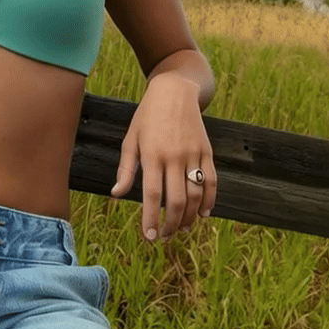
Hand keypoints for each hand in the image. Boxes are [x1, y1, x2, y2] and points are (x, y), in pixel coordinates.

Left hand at [109, 75, 215, 242]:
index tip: (150, 237)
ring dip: (189, 217)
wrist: (174, 91)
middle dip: (170, 224)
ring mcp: (193, 154)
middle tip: (165, 237)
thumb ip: (126, 169)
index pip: (152, 194)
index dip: (151, 218)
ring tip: (181, 228)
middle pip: (176, 200)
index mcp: (152, 154)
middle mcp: (174, 156)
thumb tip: (116, 194)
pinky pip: (211, 181)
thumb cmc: (147, 116)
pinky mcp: (207, 151)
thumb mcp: (131, 139)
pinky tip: (202, 213)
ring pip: (195, 195)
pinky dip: (209, 200)